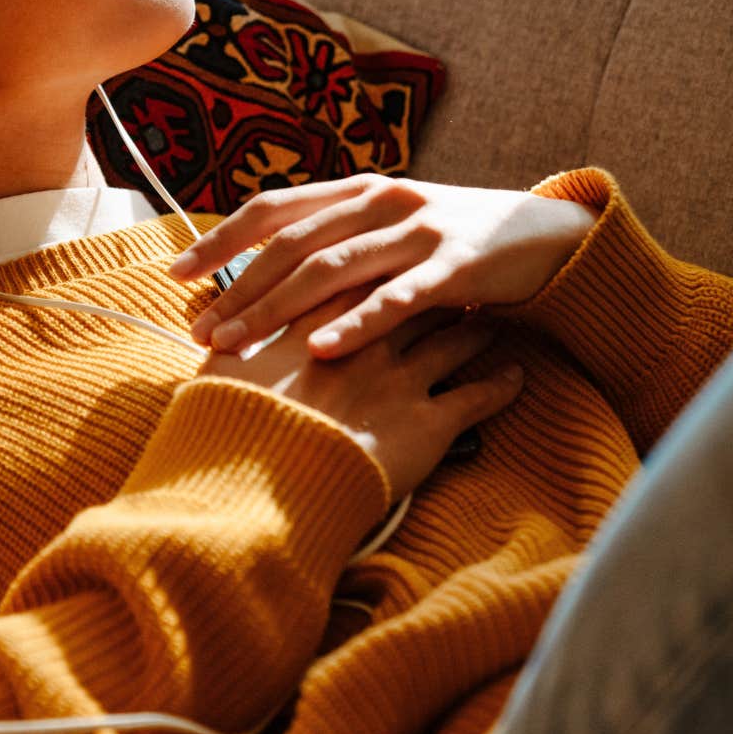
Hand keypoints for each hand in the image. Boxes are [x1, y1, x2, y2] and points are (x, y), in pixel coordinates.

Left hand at [169, 174, 596, 359]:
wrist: (549, 235)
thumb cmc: (455, 243)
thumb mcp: (391, 231)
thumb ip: (337, 244)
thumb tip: (261, 275)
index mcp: (358, 190)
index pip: (273, 210)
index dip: (221, 240)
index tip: (176, 275)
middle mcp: (382, 200)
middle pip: (292, 244)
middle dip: (238, 288)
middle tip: (199, 330)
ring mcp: (421, 228)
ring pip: (333, 267)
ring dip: (277, 308)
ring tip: (236, 344)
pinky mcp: (459, 263)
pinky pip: (399, 297)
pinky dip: (356, 323)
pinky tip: (321, 350)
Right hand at [198, 289, 523, 493]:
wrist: (264, 483)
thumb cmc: (234, 428)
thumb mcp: (220, 374)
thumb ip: (227, 346)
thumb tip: (214, 334)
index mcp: (316, 319)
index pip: (352, 272)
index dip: (372, 259)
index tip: (388, 250)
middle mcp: (367, 338)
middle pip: (412, 292)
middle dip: (432, 279)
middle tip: (452, 270)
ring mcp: (402, 377)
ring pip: (453, 337)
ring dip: (474, 325)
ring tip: (489, 316)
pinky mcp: (429, 424)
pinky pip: (478, 398)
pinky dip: (501, 386)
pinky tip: (518, 377)